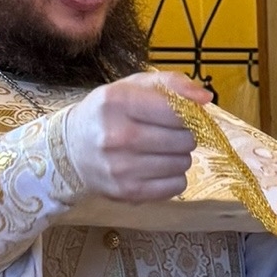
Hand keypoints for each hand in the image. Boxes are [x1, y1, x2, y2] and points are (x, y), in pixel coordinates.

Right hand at [66, 72, 210, 202]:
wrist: (71, 148)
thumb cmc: (108, 113)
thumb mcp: (132, 86)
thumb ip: (172, 84)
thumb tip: (205, 99)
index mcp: (117, 102)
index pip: (176, 111)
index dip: (189, 113)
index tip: (185, 115)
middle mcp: (117, 136)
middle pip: (184, 139)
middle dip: (185, 135)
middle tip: (170, 133)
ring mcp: (121, 168)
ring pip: (183, 163)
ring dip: (179, 156)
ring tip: (160, 150)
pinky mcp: (127, 192)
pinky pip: (176, 186)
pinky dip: (173, 176)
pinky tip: (157, 167)